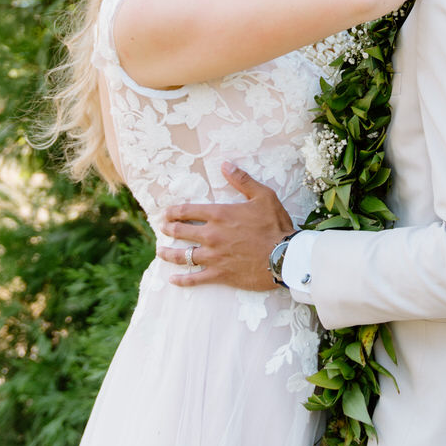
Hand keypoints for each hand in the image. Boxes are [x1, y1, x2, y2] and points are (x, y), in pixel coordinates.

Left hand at [158, 161, 294, 291]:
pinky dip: (182, 280)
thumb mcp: (263, 196)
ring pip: (183, 256)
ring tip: (161, 252)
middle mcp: (212, 235)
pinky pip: (195, 278)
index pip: (187, 211)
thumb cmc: (275, 225)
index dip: (173, 211)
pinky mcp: (219, 274)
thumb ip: (242, 180)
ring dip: (169, 253)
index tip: (166, 213)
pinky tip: (173, 279)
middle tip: (162, 228)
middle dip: (168, 229)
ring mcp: (214, 256)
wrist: (285, 257)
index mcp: (220, 215)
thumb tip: (226, 165)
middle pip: (181, 231)